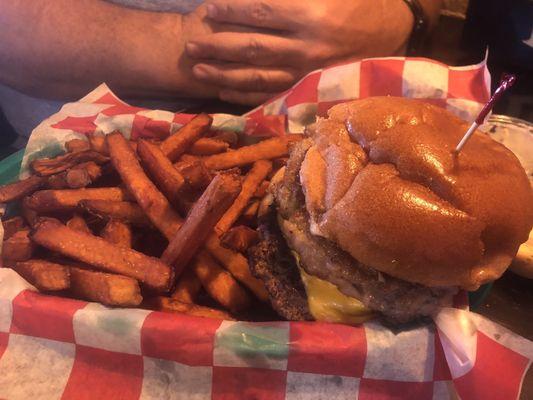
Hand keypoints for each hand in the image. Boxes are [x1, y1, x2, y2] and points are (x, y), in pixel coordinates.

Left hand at [186, 0, 413, 104]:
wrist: (393, 32)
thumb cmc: (362, 1)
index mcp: (312, 14)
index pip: (261, 12)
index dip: (232, 11)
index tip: (208, 9)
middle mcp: (307, 46)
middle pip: (252, 47)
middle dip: (218, 46)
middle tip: (191, 44)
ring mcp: (308, 71)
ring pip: (258, 75)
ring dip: (225, 74)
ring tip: (198, 70)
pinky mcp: (310, 87)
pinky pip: (274, 93)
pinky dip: (247, 93)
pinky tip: (224, 91)